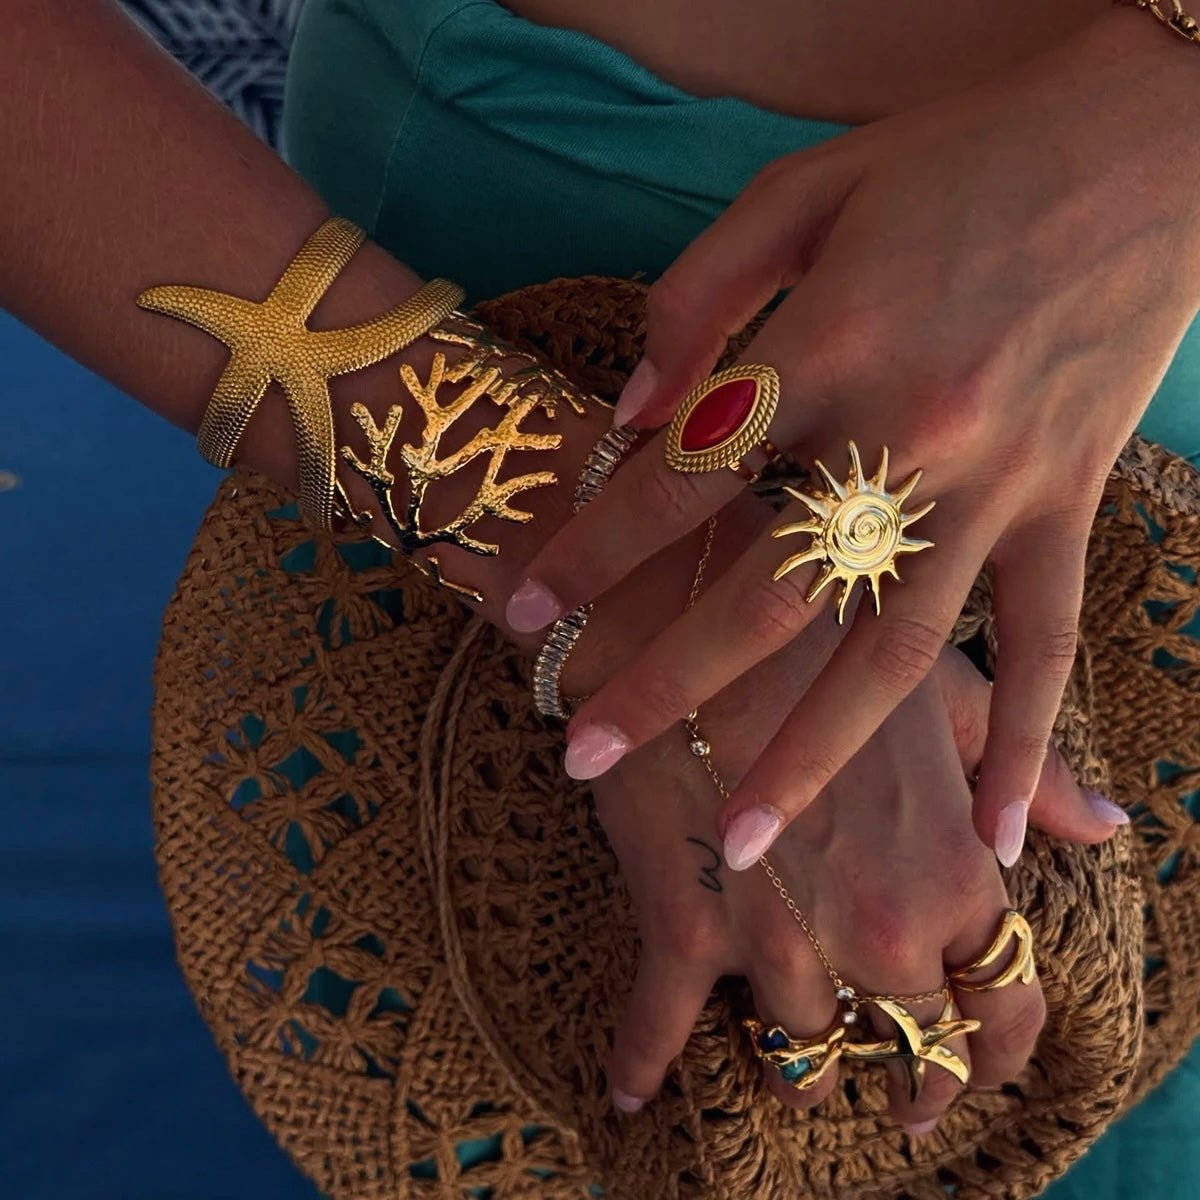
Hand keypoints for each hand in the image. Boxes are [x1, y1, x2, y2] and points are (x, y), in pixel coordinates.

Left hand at [504, 9, 1198, 869]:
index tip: (523, 611)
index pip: (679, 479)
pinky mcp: (1068, 507)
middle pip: (765, 595)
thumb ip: (700, 296)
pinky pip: (1046, 644)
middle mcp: (909, 436)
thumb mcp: (806, 186)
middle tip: (583, 757)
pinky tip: (994, 838)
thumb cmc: (961, 156)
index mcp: (831, 344)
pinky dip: (1025, 742)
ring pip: (891, 655)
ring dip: (810, 761)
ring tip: (741, 848)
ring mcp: (997, 486)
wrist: (1152, 136)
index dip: (592, 550)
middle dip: (666, 687)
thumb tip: (631, 415)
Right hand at [596, 645, 1080, 1129]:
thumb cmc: (829, 646)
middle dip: (911, 1081)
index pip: (1004, 1006)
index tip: (981, 1066)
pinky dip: (642, 1067)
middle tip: (899, 1093)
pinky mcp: (685, 927)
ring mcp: (779, 939)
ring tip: (797, 1064)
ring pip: (801, 1063)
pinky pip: (658, 1029)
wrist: (700, 611)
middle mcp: (878, 928)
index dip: (996, 1050)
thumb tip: (1106, 825)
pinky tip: (631, 1096)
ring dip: (799, 1071)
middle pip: (910, 1055)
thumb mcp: (945, 696)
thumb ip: (1026, 776)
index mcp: (953, 874)